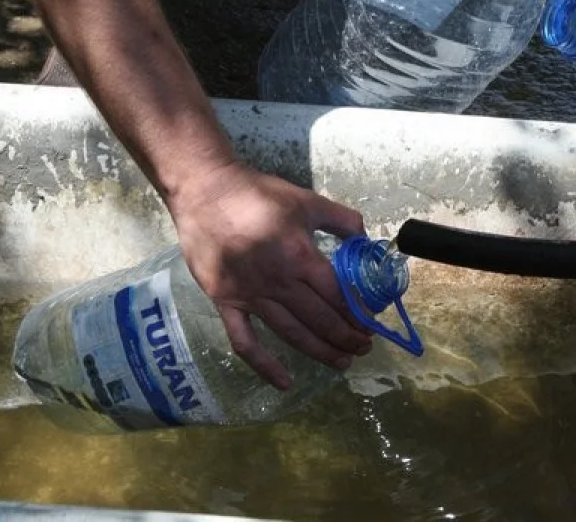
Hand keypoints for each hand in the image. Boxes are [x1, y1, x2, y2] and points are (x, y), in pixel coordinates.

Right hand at [167, 160, 373, 389]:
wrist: (206, 192)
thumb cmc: (258, 195)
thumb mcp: (307, 200)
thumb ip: (341, 219)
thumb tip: (365, 237)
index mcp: (300, 256)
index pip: (337, 295)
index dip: (357, 314)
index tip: (369, 324)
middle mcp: (279, 282)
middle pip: (320, 319)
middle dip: (346, 337)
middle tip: (363, 348)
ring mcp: (251, 295)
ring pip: (291, 333)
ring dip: (319, 352)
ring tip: (341, 363)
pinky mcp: (226, 302)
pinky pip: (245, 341)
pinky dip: (264, 366)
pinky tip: (284, 383)